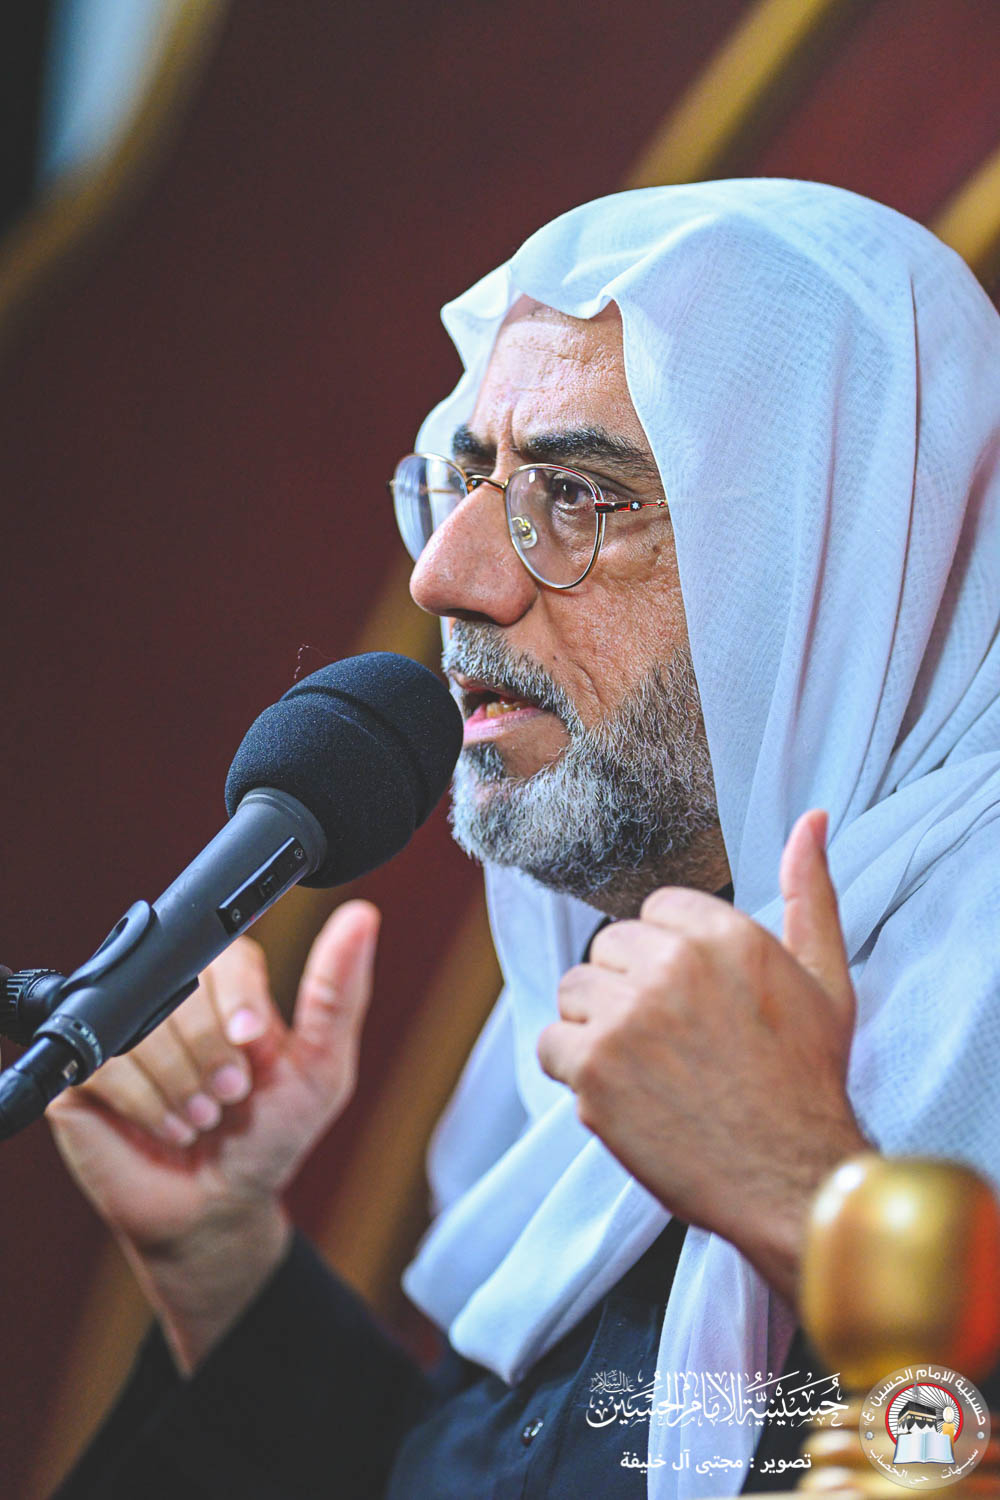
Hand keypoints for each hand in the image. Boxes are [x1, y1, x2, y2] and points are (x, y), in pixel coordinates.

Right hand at [47, 899, 379, 1367]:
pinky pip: (107, 1065)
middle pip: (183, 991)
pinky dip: (146, 1105)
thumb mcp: (320, 1068)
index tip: (251, 1043)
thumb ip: (337, 992)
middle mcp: (169, 997)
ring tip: (201, 1118)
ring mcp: (121, 1032)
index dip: (237, 1000)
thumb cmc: (269, 1136)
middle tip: (229, 1097)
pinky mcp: (83, 1071)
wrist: (218, 1207)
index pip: (226, 952)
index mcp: (226, 984)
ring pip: (144, 1029)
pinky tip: (165, 1127)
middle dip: (214, 1059)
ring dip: (184, 1088)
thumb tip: (362, 916)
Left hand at [536, 810, 868, 1302]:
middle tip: (673, 1043)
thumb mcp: (826, 977)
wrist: (794, 1180)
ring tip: (647, 1068)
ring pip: (575, 992)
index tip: (693, 1002)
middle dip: (631, 991)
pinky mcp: (595, 1068)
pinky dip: (574, 1072)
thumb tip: (811, 819)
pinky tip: (621, 1093)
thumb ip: (809, 892)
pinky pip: (550, 1044)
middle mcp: (673, 965)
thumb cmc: (809, 1082)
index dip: (669, 960)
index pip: (654, 912)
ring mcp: (628, 1016)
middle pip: (609, 948)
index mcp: (725, 934)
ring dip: (597, 1028)